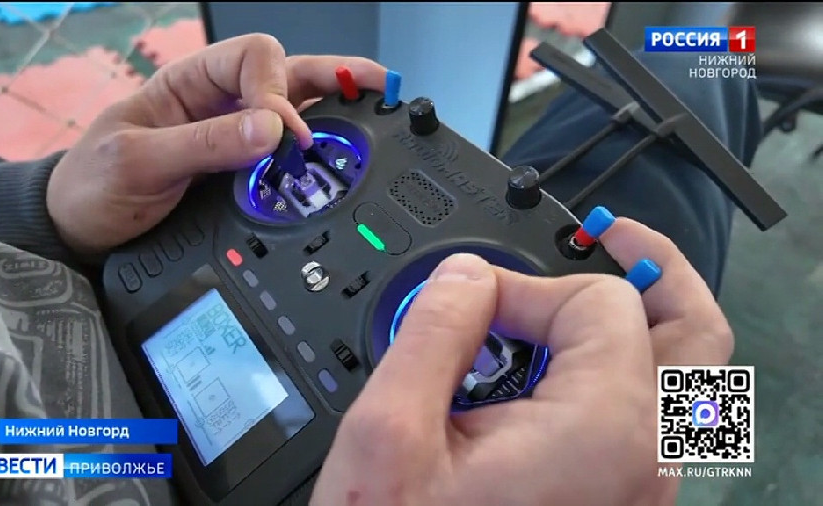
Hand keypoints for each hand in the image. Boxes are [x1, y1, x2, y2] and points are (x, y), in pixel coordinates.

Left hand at [46, 34, 385, 255]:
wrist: (83, 234)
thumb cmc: (93, 186)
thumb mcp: (139, 162)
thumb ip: (205, 144)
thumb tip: (272, 129)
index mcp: (190, 82)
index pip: (253, 59)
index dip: (276, 92)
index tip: (283, 137)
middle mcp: (218, 100)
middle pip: (287, 73)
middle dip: (334, 78)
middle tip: (378, 87)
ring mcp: (232, 133)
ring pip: (297, 106)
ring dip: (336, 106)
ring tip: (378, 110)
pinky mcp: (240, 167)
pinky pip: (287, 145)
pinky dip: (319, 144)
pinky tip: (341, 149)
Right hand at [311, 220, 733, 505]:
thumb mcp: (390, 431)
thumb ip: (433, 329)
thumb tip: (464, 274)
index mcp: (602, 433)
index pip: (601, 301)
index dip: (528, 282)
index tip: (469, 302)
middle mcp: (643, 463)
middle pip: (691, 333)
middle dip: (650, 270)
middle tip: (611, 236)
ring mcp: (640, 487)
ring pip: (679, 377)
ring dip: (641, 319)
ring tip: (598, 285)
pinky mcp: (618, 500)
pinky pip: (646, 416)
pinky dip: (620, 368)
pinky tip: (572, 358)